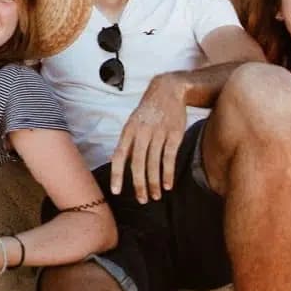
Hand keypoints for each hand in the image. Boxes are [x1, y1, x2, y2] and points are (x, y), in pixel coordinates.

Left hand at [110, 74, 186, 202]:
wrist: (168, 90)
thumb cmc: (148, 110)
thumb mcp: (134, 122)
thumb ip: (129, 142)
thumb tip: (120, 165)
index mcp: (129, 130)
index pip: (119, 156)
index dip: (117, 175)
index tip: (116, 191)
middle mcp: (142, 132)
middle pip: (138, 164)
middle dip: (139, 185)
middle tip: (142, 200)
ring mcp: (158, 133)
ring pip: (154, 164)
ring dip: (154, 183)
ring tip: (155, 196)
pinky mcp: (174, 134)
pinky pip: (169, 158)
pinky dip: (168, 174)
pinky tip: (168, 185)